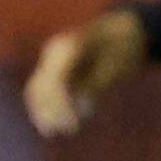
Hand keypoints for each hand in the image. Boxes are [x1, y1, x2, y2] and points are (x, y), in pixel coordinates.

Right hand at [23, 8, 146, 136]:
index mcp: (70, 46)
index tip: (73, 125)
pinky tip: (54, 124)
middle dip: (50, 111)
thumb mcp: (116, 66)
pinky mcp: (54, 67)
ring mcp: (52, 58)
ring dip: (43, 111)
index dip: (60, 105)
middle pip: (41, 85)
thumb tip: (81, 108)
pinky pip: (43, 89)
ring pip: (36, 89)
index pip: (56, 80)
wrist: (124, 29)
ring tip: (53, 131)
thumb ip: (96, 85)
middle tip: (68, 130)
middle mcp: (55, 51)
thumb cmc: (123, 47)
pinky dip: (47, 106)